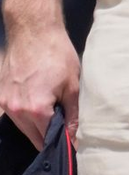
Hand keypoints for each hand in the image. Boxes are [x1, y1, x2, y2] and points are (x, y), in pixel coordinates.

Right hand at [0, 22, 79, 147]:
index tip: (70, 143)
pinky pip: (13, 113)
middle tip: (63, 127)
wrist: (34, 32)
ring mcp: (5, 104)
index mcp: (36, 110)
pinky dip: (25, 114)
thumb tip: (74, 137)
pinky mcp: (0, 95)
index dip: (61, 142)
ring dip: (36, 125)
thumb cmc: (57, 54)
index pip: (47, 139)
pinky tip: (38, 103)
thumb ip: (72, 115)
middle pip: (33, 136)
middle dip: (48, 136)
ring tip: (52, 112)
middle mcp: (16, 111)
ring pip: (22, 126)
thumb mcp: (72, 85)